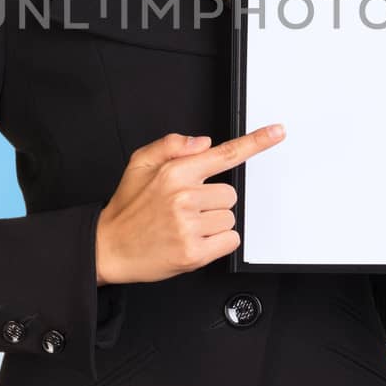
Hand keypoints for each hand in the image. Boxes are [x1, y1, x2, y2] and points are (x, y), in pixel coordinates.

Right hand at [94, 125, 285, 285]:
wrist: (108, 247)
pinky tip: (193, 241)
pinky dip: (217, 243)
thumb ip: (171, 145)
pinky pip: (230, 241)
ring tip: (184, 226)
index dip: (255, 143)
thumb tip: (204, 142)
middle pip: (230, 194)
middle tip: (186, 210)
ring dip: (213, 224)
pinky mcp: (194, 252)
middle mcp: (183, 196)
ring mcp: (189, 225)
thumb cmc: (127, 208)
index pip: (223, 154)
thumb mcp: (139, 163)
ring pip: (229, 218)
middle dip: (213, 202)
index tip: (277, 132)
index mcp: (174, 172)